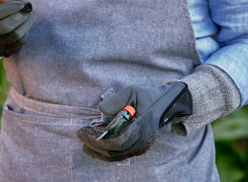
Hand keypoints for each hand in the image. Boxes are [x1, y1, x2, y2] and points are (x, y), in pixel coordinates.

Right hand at [0, 0, 35, 56]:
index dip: (10, 7)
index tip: (22, 2)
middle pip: (5, 28)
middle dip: (20, 17)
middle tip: (29, 9)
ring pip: (14, 37)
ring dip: (26, 24)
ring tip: (31, 14)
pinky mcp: (3, 52)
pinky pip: (18, 44)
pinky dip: (26, 33)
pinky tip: (28, 23)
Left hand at [77, 82, 191, 161]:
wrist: (167, 105)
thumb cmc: (149, 97)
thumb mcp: (132, 92)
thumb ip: (116, 101)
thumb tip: (100, 110)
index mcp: (140, 128)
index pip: (117, 143)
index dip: (98, 140)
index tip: (84, 132)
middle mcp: (141, 142)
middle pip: (113, 152)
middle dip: (93, 144)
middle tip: (80, 133)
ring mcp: (140, 147)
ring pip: (115, 156)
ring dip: (97, 149)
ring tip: (84, 138)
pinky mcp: (138, 148)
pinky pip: (119, 155)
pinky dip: (104, 150)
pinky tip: (94, 143)